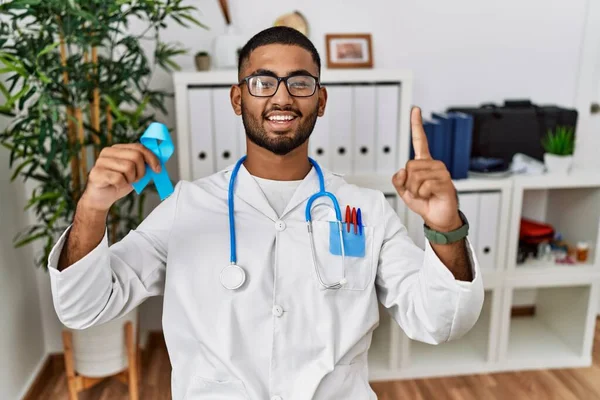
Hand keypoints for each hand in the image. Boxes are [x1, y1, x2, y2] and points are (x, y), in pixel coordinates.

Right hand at [80, 143, 160, 211]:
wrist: (102, 198)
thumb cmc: (119, 183)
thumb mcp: (135, 172)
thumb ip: (144, 165)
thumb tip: (159, 162)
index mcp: (118, 148)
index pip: (139, 147)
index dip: (152, 158)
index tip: (158, 169)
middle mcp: (108, 152)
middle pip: (136, 156)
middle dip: (141, 171)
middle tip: (136, 179)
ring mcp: (100, 161)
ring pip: (128, 167)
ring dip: (131, 179)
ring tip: (125, 182)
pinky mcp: (96, 173)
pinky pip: (118, 178)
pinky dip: (121, 185)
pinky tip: (116, 186)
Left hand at [392, 107, 460, 231]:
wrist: (438, 218)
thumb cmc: (424, 203)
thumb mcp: (405, 192)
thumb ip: (398, 181)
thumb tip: (401, 171)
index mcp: (424, 163)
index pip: (420, 141)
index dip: (416, 125)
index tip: (415, 110)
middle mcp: (434, 164)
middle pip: (409, 166)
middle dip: (408, 183)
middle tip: (418, 191)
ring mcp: (441, 172)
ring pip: (415, 176)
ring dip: (415, 190)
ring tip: (425, 195)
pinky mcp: (445, 182)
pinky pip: (424, 185)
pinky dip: (423, 194)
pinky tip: (431, 196)